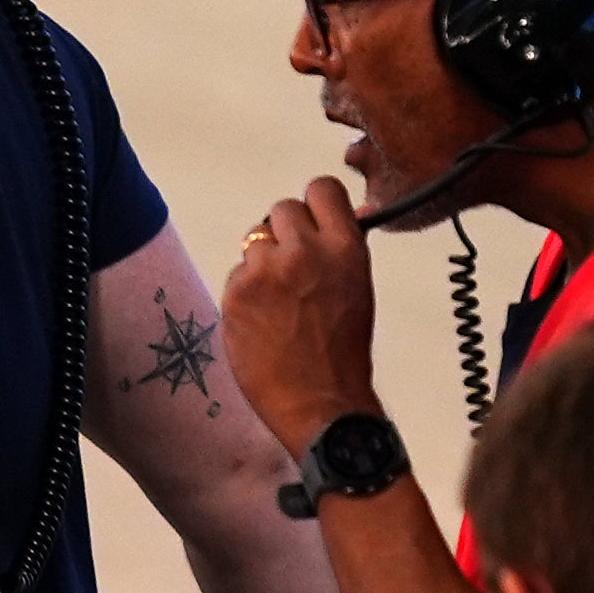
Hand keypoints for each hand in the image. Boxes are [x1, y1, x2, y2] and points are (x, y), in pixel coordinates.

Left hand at [221, 179, 384, 460]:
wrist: (320, 403)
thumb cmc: (343, 352)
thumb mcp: (358, 288)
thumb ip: (343, 247)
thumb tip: (352, 210)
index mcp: (345, 247)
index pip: (321, 189)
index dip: (314, 206)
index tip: (312, 224)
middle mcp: (305, 250)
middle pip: (280, 210)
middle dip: (283, 235)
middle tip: (290, 271)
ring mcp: (266, 271)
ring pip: (253, 242)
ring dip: (261, 264)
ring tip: (277, 303)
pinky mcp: (236, 294)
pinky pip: (235, 275)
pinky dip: (244, 294)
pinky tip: (261, 322)